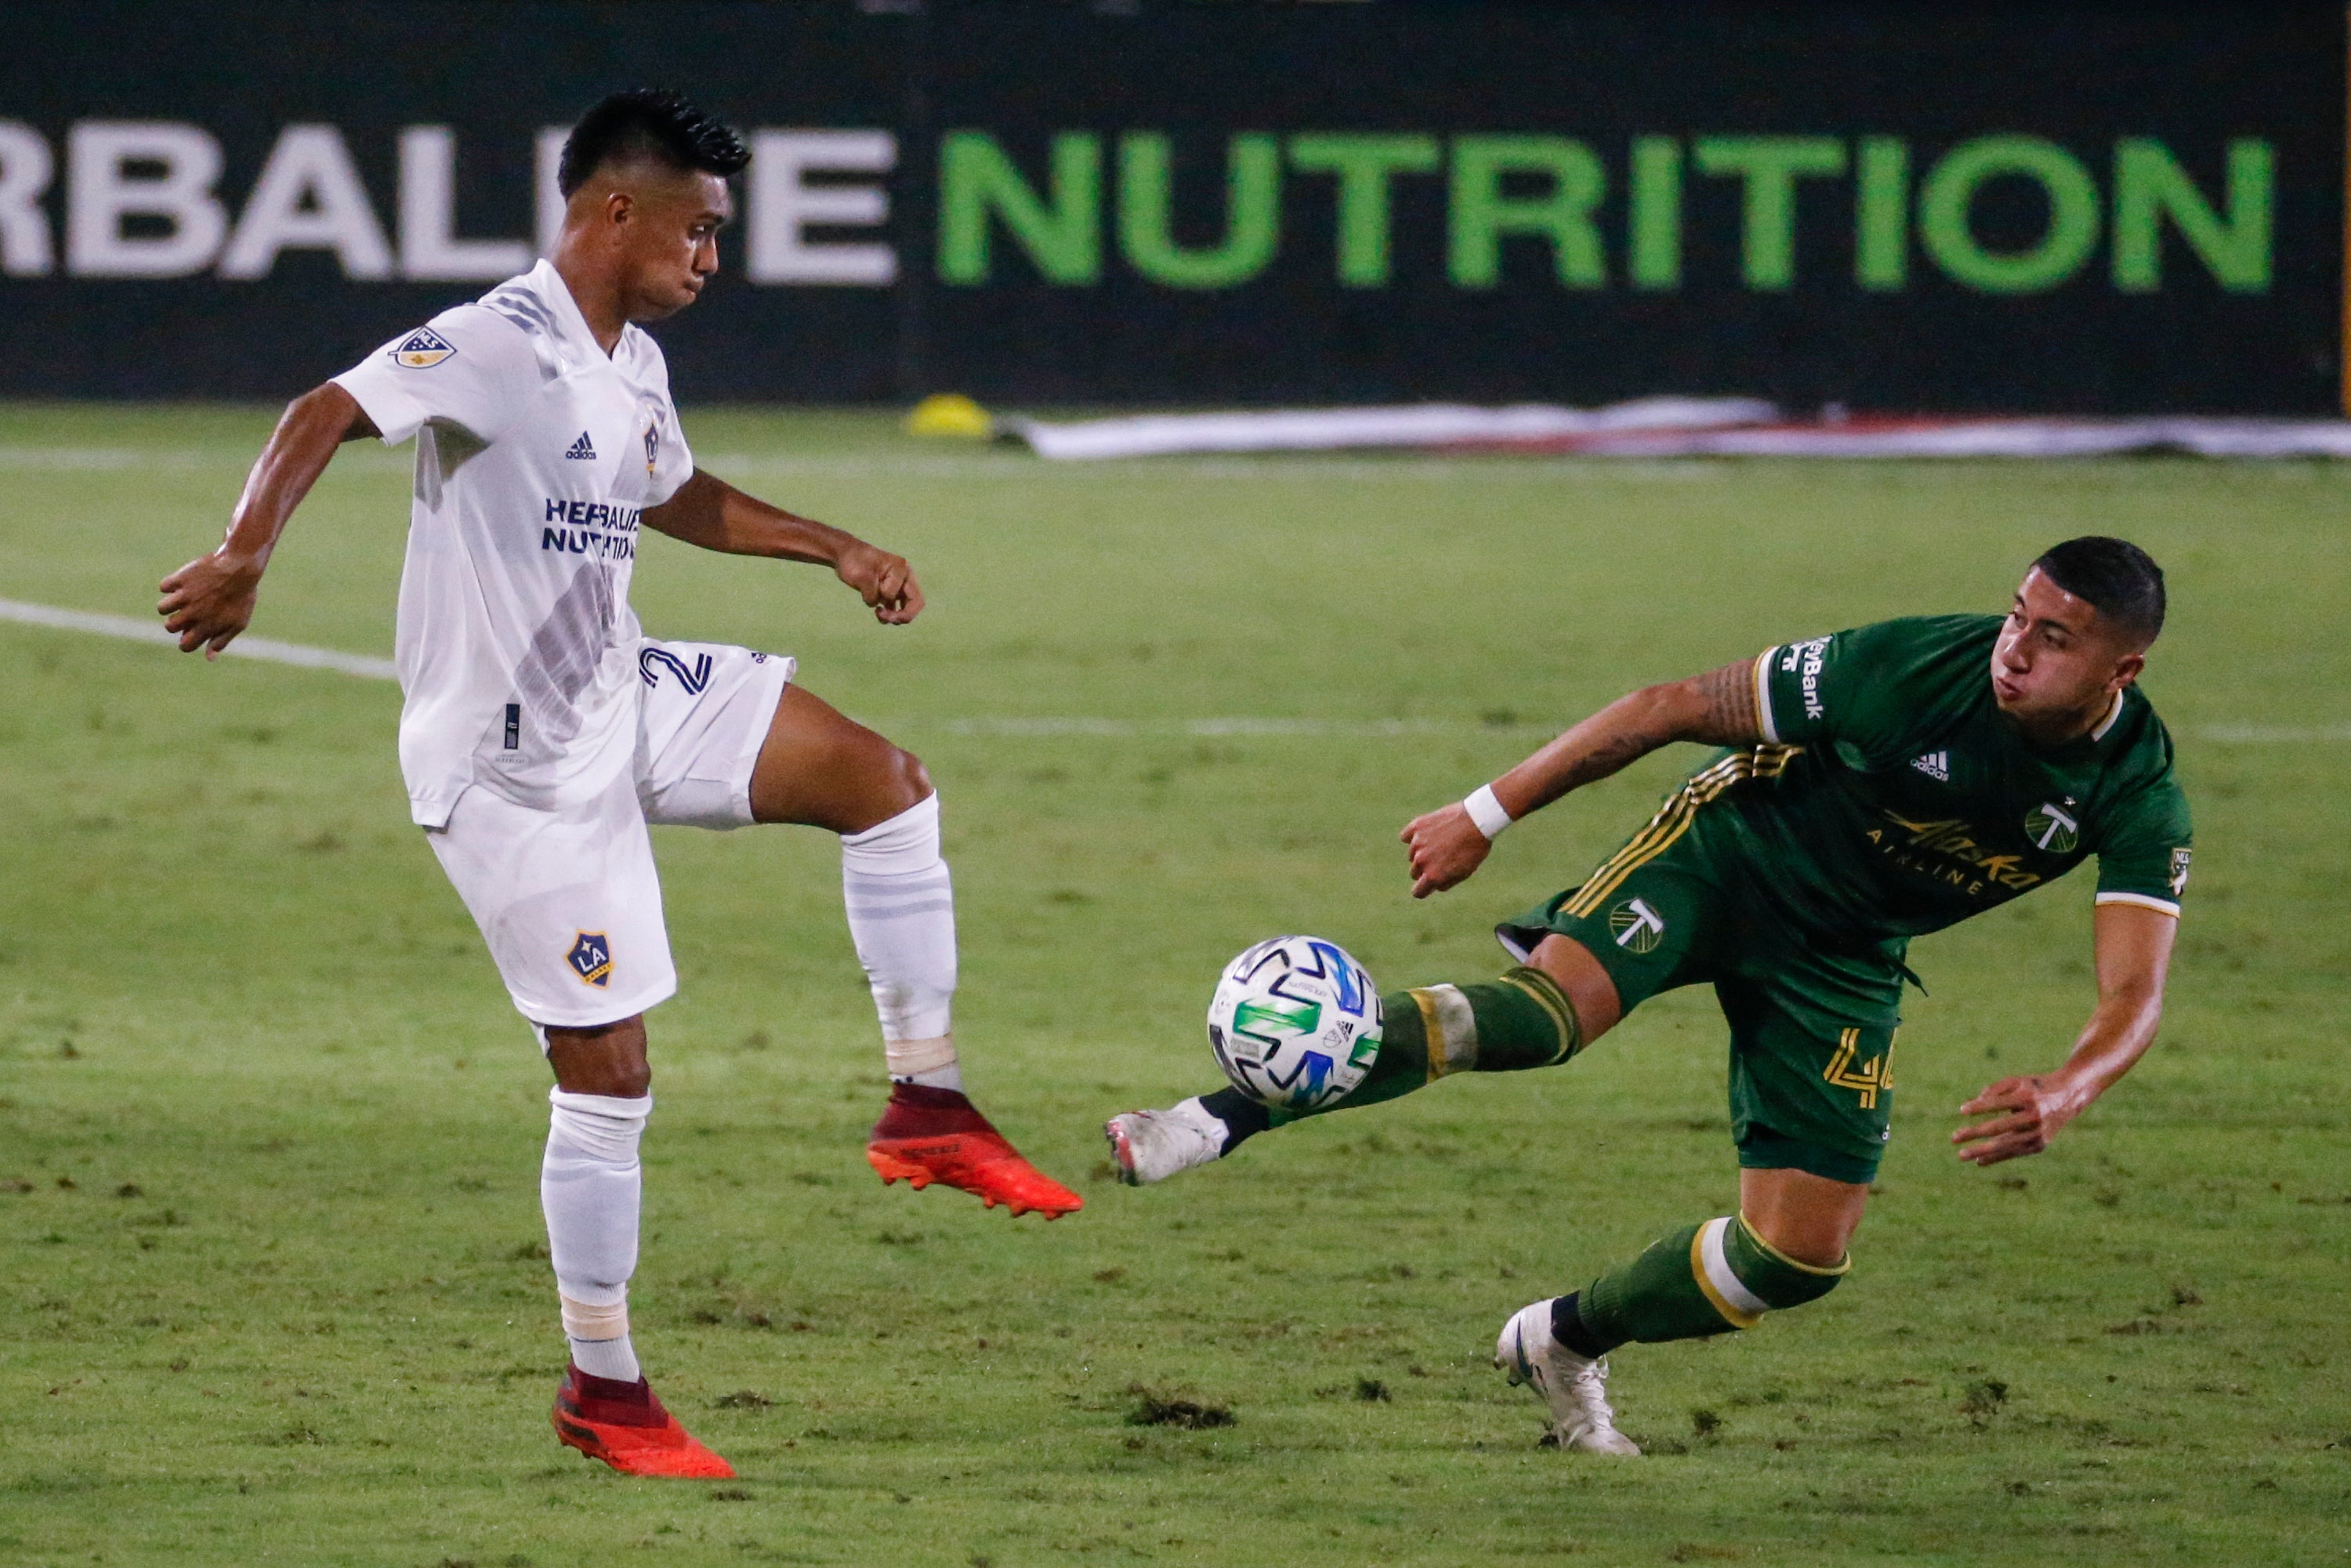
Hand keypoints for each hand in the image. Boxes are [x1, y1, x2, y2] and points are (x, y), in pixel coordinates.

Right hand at [158, 550, 264, 656]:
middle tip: (187, 612)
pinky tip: (183, 582)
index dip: (186, 642)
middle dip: (175, 622)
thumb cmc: (242, 598)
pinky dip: (170, 585)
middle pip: (169, 627)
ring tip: (181, 598)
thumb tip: (209, 658)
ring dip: (169, 604)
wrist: (240, 569)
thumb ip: (221, 641)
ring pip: (161, 608)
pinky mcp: (180, 580)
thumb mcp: (237, 623)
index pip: (185, 646)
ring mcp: (185, 596)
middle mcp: (193, 614)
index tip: (191, 633)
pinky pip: (164, 586)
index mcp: (206, 627)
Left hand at [835, 541, 922, 624]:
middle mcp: (904, 577)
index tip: (875, 586)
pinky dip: (888, 615)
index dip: (889, 595)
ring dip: (895, 617)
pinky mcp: (889, 592)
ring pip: (907, 609)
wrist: (844, 555)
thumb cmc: (853, 560)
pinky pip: (896, 610)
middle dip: (902, 616)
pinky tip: (878, 612)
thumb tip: (877, 604)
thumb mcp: (860, 575)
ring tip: (879, 614)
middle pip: (916, 603)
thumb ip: (871, 591)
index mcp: (901, 569)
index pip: (905, 591)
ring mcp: (898, 585)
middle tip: (884, 617)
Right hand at [1399, 802, 1492, 898]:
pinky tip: (1426, 833)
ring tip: (1439, 842)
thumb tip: (1434, 885)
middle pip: (1414, 872)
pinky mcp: (1416, 826)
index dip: (1424, 889)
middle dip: (1424, 868)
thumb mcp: (1464, 872)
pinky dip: (1413, 836)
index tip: (1428, 884)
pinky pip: (1406, 836)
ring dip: (1421, 851)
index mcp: (1433, 876)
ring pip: (1411, 854)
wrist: (1477, 819)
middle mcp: (1422, 861)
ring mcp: (1417, 843)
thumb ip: (1446, 882)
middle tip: (1440, 858)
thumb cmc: (1474, 848)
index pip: (1417, 891)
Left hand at [1952, 1072, 2090, 1165]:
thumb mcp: (2016, 1081)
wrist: (2069, 1098)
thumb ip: (1993, 1090)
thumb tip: (1972, 1104)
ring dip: (1981, 1151)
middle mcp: (2034, 1117)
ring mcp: (2038, 1133)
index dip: (1980, 1107)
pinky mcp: (2040, 1145)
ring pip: (2005, 1145)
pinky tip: (1979, 1161)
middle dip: (1974, 1133)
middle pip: (1999, 1127)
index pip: (1998, 1103)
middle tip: (1953, 1138)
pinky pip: (2014, 1153)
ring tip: (1961, 1155)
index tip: (1962, 1110)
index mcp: (2027, 1098)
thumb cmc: (2035, 1088)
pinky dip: (1996, 1157)